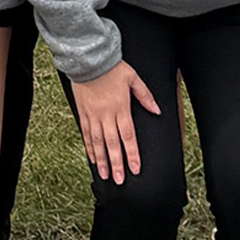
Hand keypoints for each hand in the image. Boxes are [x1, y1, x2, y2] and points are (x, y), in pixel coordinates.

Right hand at [71, 60, 159, 184]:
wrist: (89, 60)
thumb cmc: (111, 68)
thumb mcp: (133, 78)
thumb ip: (145, 96)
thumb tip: (156, 110)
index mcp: (121, 108)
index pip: (128, 136)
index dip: (132, 154)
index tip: (135, 169)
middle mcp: (106, 115)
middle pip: (112, 144)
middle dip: (116, 163)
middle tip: (119, 179)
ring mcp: (93, 115)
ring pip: (97, 142)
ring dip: (101, 159)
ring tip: (104, 174)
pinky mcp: (83, 112)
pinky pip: (86, 133)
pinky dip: (89, 147)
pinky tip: (92, 157)